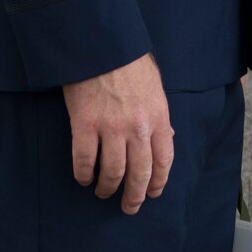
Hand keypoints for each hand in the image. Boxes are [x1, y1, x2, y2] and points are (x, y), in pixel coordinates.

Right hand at [62, 52, 172, 215]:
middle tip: (129, 207)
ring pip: (112, 172)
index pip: (164, 160)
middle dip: (135, 196)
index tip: (152, 193)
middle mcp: (138, 127)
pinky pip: (84, 160)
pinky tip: (83, 178)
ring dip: (107, 188)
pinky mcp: (84, 125)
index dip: (158, 182)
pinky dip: (83, 174)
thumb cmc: (129, 62)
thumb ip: (160, 114)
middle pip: (140, 173)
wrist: (101, 44)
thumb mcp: (155, 87)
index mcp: (158, 117)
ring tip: (102, 192)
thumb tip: (168, 136)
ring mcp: (111, 128)